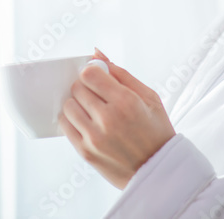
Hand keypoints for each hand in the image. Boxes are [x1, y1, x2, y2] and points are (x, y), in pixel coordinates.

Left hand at [59, 48, 176, 189]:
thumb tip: (96, 53)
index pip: (90, 74)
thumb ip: (121, 73)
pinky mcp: (85, 152)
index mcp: (126, 102)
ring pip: (68, 105)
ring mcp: (94, 137)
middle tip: (99, 95)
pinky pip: (65, 125)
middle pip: (77, 88)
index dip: (92, 72)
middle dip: (86, 87)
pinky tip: (87, 121)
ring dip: (78, 103)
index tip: (99, 78)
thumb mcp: (149, 97)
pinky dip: (72, 119)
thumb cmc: (156, 131)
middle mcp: (108, 119)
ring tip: (93, 110)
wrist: (159, 171)